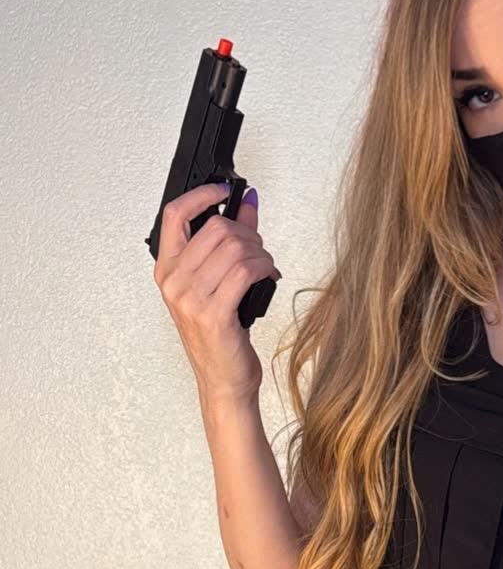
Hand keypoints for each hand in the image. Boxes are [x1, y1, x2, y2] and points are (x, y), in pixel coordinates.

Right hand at [153, 181, 280, 403]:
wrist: (224, 380)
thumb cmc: (220, 335)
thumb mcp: (219, 284)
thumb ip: (229, 242)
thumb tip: (247, 204)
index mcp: (167, 271)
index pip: (174, 214)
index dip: (201, 194)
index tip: (225, 188)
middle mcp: (174, 282)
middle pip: (215, 228)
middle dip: (248, 233)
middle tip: (259, 250)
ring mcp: (191, 299)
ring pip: (235, 248)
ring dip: (261, 253)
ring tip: (266, 268)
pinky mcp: (214, 314)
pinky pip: (246, 272)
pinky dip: (265, 269)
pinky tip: (269, 278)